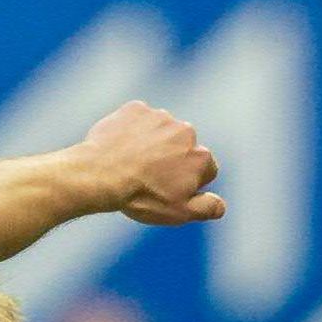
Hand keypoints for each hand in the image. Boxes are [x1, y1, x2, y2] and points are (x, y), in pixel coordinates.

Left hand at [78, 101, 224, 226]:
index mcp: (201, 157)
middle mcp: (186, 131)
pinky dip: (131, 131)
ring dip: (151, 144)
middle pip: (183, 148)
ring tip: (130, 164)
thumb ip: (205, 208)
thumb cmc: (141, 197)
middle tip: (146, 178)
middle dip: (170, 160)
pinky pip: (137, 120)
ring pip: (160, 132)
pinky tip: (119, 148)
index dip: (187, 183)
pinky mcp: (136, 109)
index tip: (167, 190)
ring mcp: (161, 117)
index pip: (205, 170)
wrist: (100, 174)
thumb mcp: (177, 212)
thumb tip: (222, 206)